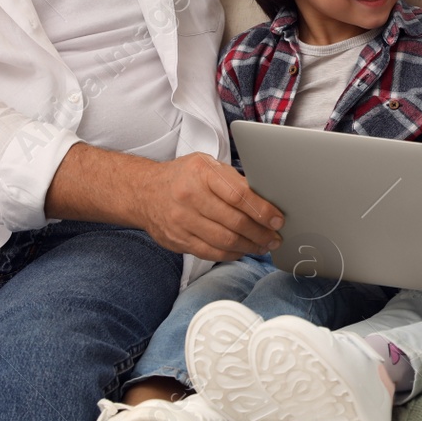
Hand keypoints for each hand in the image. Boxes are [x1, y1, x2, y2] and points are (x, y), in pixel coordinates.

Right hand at [132, 153, 283, 262]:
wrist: (143, 191)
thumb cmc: (184, 177)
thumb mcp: (207, 166)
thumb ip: (233, 181)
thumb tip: (267, 200)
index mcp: (202, 173)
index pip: (239, 195)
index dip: (263, 210)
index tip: (277, 220)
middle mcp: (189, 196)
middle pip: (234, 222)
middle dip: (261, 233)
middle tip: (275, 237)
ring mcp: (181, 220)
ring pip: (224, 241)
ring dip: (249, 246)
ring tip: (263, 246)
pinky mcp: (177, 240)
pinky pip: (210, 253)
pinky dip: (231, 254)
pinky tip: (242, 251)